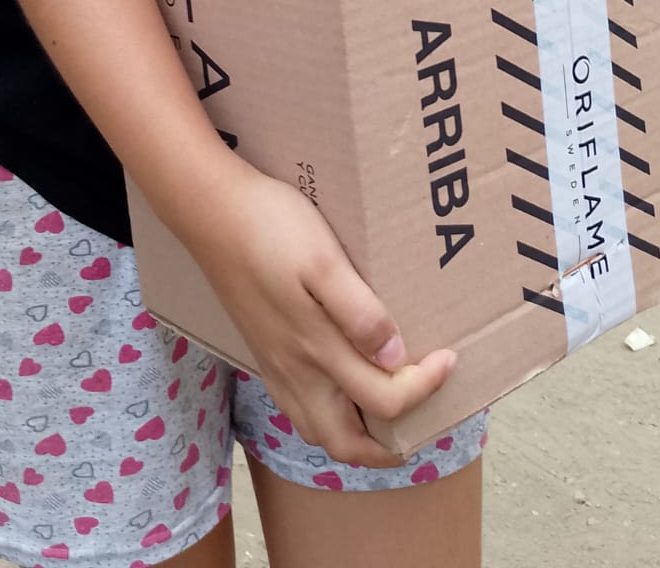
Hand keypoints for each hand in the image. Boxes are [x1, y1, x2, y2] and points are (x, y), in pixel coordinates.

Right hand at [193, 161, 455, 466]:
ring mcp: (275, 365)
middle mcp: (295, 370)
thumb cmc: (271, 227)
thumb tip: (394, 358)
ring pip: (318, 429)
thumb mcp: (323, 262)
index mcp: (316, 350)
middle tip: (422, 420)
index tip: (448, 357)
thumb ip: (358, 313)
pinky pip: (298, 407)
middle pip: (345, 443)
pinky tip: (341, 384)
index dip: (425, 388)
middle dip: (388, 447)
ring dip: (357, 434)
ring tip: (387, 409)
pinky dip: (328, 414)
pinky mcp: (263, 350)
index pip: (384, 401)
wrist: (211, 211)